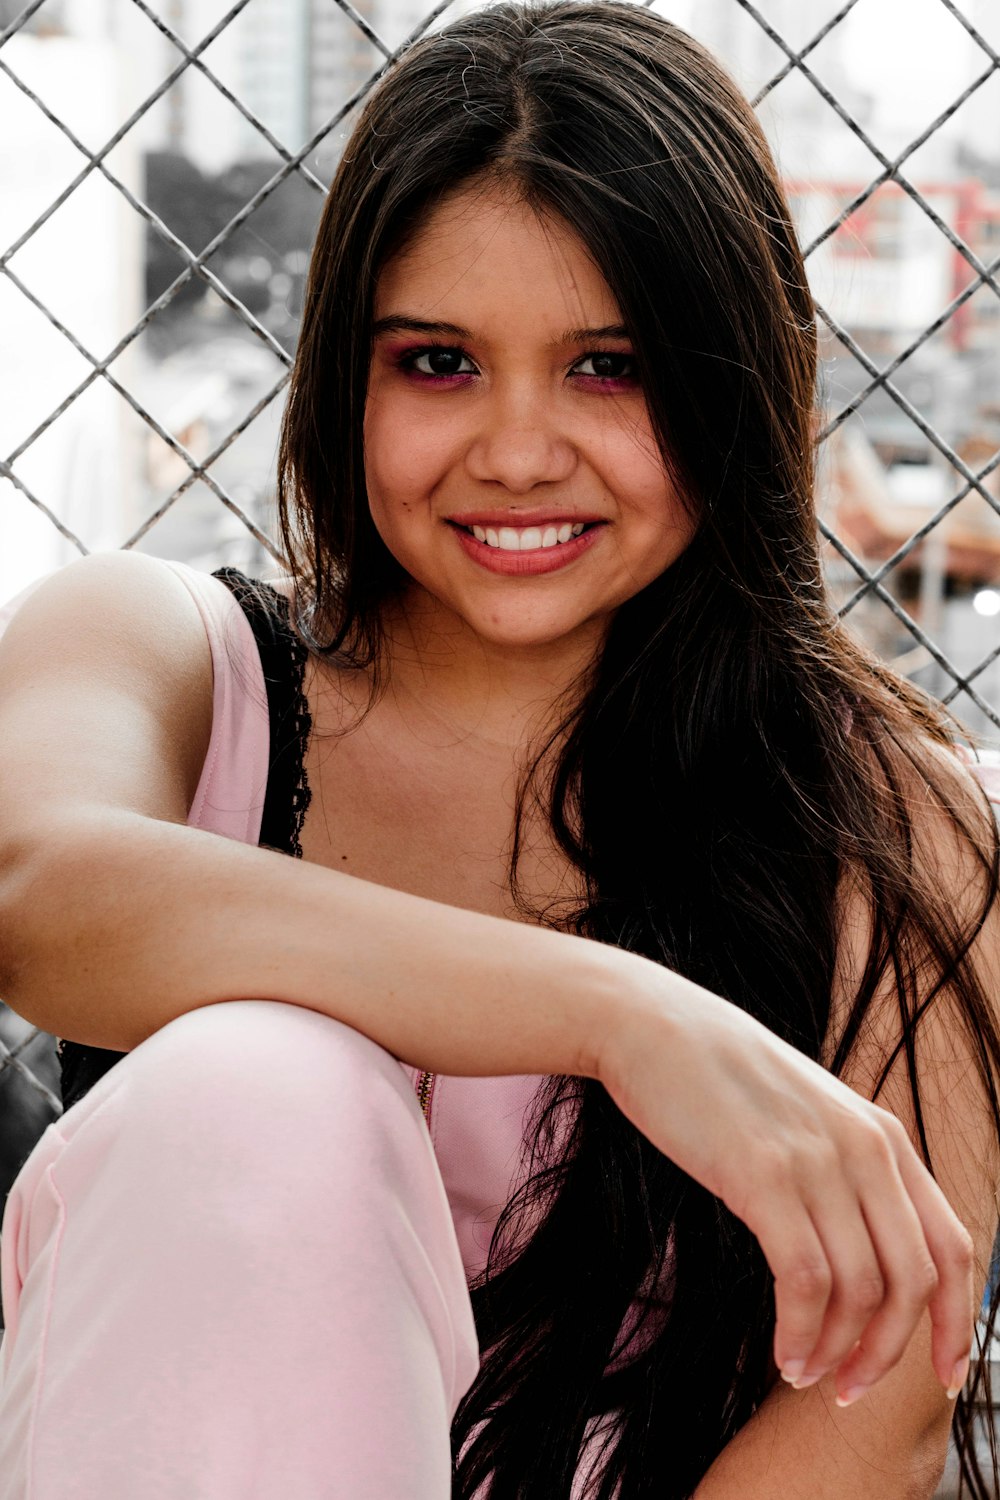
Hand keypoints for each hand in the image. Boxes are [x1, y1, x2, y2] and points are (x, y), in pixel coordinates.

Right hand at [598, 968, 975, 1406]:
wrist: (651, 1025)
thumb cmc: (719, 1075)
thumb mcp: (808, 1113)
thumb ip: (845, 1167)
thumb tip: (861, 1253)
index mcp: (883, 1135)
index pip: (953, 1247)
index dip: (955, 1323)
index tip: (940, 1374)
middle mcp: (866, 1147)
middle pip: (913, 1282)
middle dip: (887, 1353)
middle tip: (848, 1389)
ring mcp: (817, 1160)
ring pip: (860, 1291)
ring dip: (835, 1351)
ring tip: (803, 1373)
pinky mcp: (764, 1175)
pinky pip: (805, 1281)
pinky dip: (800, 1332)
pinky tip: (782, 1350)